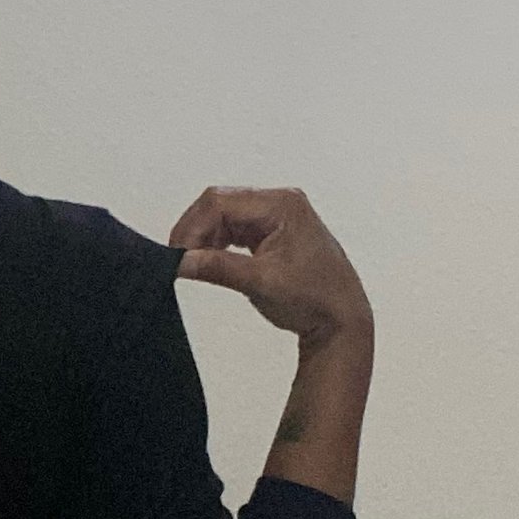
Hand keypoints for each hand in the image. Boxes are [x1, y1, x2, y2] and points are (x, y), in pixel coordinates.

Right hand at [171, 186, 370, 350]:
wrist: (339, 317)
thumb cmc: (315, 298)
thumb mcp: (261, 283)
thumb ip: (218, 268)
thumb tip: (181, 262)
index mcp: (282, 205)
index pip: (221, 201)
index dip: (193, 225)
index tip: (178, 253)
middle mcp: (279, 203)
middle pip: (219, 204)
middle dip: (196, 230)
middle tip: (180, 260)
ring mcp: (275, 216)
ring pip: (223, 216)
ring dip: (204, 238)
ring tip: (194, 264)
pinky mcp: (269, 232)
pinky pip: (233, 229)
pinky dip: (217, 244)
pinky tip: (210, 261)